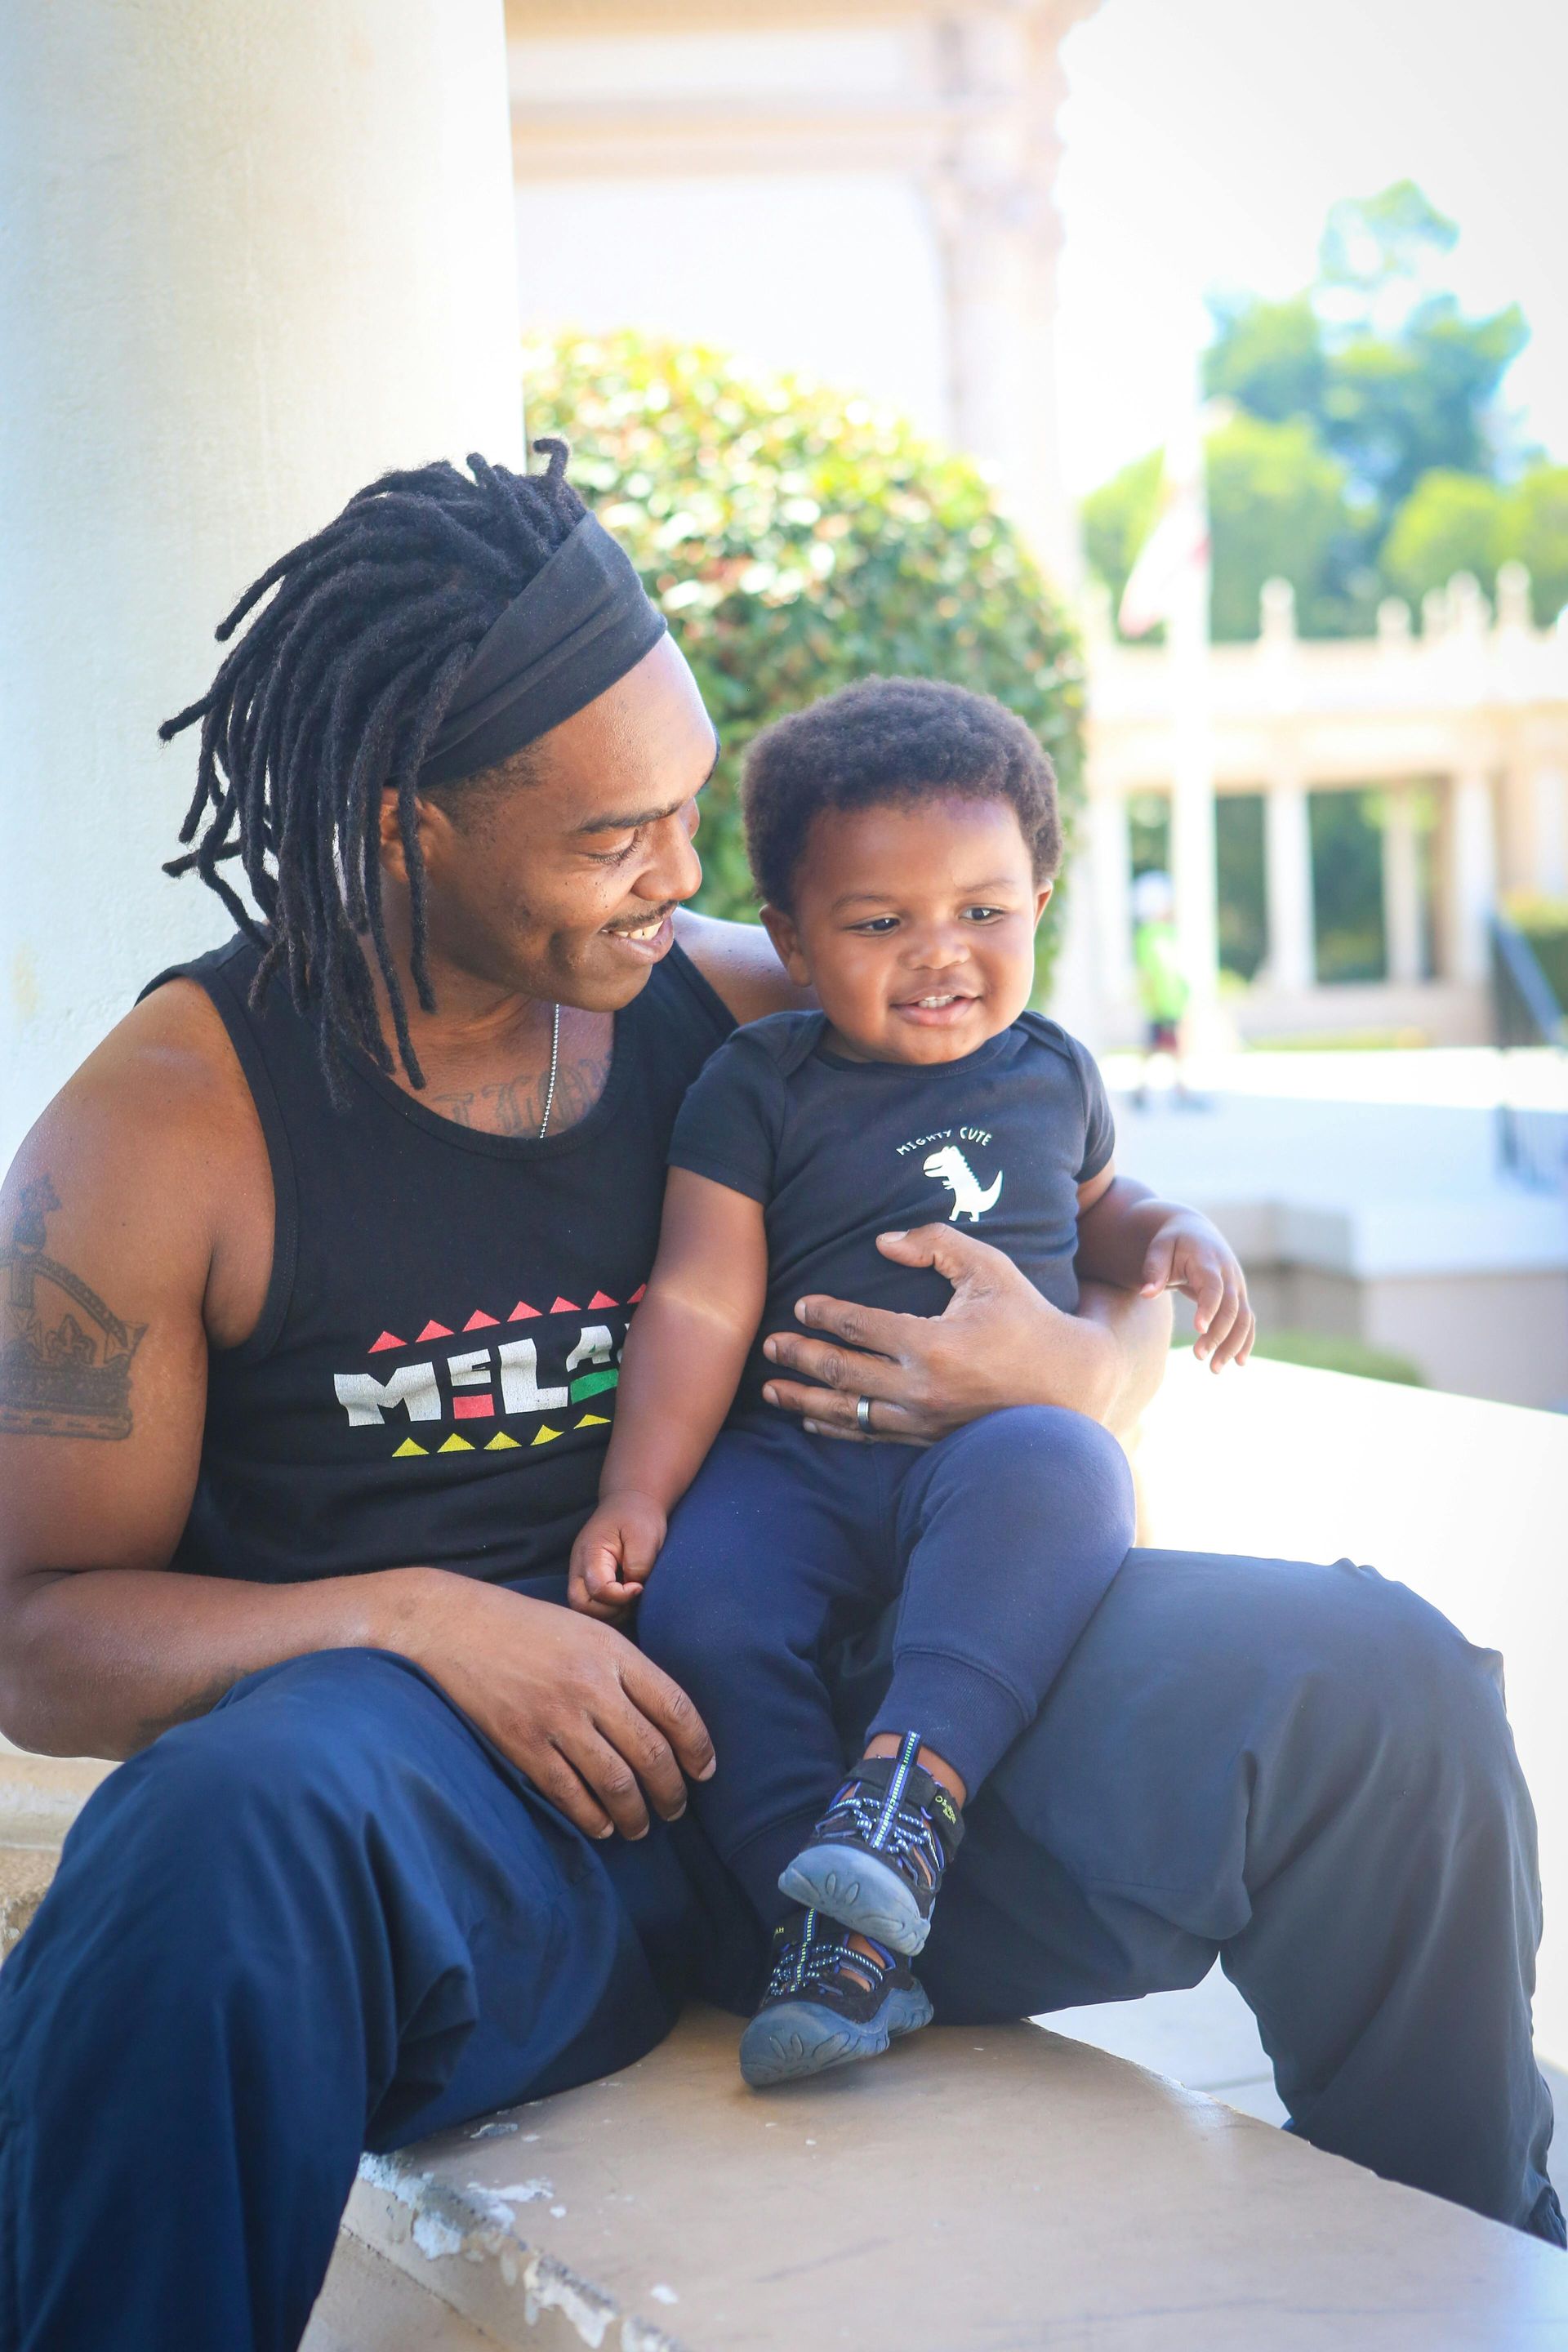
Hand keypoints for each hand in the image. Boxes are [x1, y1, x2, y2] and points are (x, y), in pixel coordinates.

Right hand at [401, 1571, 711, 1840]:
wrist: (455, 1626)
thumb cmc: (527, 1627)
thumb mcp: (587, 1630)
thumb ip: (625, 1668)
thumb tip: (665, 1719)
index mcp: (613, 1652)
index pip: (676, 1708)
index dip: (698, 1747)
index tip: (705, 1771)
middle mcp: (591, 1686)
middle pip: (652, 1753)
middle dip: (672, 1791)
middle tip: (676, 1808)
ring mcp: (556, 1717)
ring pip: (616, 1782)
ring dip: (636, 1814)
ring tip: (641, 1826)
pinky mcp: (523, 1744)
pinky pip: (570, 1794)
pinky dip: (592, 1818)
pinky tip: (603, 1826)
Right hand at [568, 1492, 666, 1620]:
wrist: (629, 1504)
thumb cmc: (637, 1518)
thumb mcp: (645, 1536)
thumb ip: (639, 1565)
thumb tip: (633, 1590)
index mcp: (591, 1551)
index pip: (597, 1589)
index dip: (621, 1596)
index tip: (640, 1586)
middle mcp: (578, 1565)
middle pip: (581, 1605)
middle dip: (610, 1611)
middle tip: (633, 1598)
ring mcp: (579, 1574)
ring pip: (584, 1610)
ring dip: (610, 1613)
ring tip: (631, 1599)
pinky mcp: (586, 1581)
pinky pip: (591, 1606)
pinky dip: (609, 1610)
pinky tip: (626, 1600)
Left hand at [759, 1224, 1118, 1442]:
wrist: (1070, 1385)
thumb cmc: (1027, 1319)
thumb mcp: (990, 1269)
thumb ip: (936, 1244)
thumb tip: (884, 1242)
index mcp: (933, 1343)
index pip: (860, 1327)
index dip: (824, 1315)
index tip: (801, 1306)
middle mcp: (922, 1387)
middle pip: (842, 1372)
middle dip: (800, 1357)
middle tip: (768, 1345)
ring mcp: (925, 1420)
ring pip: (849, 1412)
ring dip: (804, 1399)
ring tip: (770, 1389)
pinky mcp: (931, 1439)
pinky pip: (872, 1435)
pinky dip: (838, 1428)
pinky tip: (812, 1420)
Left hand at [1139, 1212, 1253, 1370]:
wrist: (1195, 1231)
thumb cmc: (1173, 1241)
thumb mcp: (1160, 1248)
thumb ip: (1154, 1268)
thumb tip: (1146, 1293)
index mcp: (1208, 1261)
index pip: (1214, 1287)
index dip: (1209, 1308)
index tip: (1198, 1329)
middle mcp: (1229, 1274)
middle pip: (1231, 1308)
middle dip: (1218, 1334)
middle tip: (1199, 1357)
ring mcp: (1237, 1286)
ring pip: (1243, 1318)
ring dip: (1232, 1344)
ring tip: (1214, 1368)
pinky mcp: (1239, 1297)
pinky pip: (1247, 1321)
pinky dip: (1245, 1341)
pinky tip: (1238, 1363)